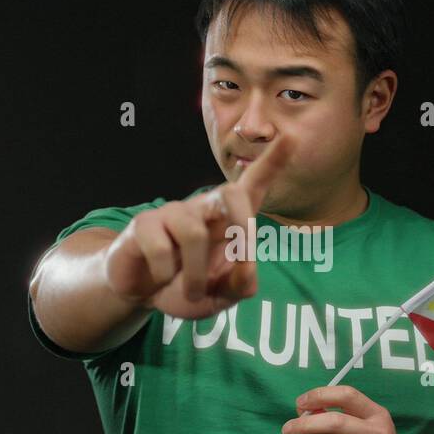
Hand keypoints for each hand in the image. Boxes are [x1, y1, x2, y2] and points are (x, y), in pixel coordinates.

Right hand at [102, 136, 293, 319]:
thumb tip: (247, 265)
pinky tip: (160, 278)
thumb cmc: (187, 286)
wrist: (142, 294)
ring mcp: (172, 213)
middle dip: (242, 224)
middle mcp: (203, 209)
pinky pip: (160, 247)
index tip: (291, 138)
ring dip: (196, 276)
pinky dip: (165, 275)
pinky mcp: (143, 224)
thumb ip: (241, 285)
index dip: (272, 163)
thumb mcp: (221, 295)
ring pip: (194, 233)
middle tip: (242, 261)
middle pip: (231, 193)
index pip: (252, 185)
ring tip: (191, 292)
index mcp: (228, 222)